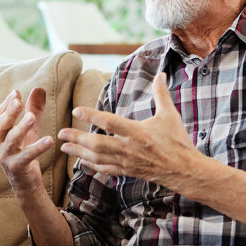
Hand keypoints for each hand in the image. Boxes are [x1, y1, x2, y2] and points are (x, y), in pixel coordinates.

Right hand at [0, 87, 52, 205]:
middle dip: (9, 112)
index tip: (16, 92)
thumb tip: (38, 88)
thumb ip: (33, 110)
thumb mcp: (29, 130)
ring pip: (12, 139)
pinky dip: (37, 147)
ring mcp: (5, 156)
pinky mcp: (16, 167)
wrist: (25, 184)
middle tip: (18, 101)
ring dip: (21, 127)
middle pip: (1, 125)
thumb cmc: (25, 154)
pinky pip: (27, 156)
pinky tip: (49, 140)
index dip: (6, 103)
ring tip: (31, 117)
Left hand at [57, 73, 196, 189]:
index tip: (76, 110)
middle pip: (97, 144)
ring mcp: (127, 162)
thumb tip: (160, 74)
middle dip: (77, 139)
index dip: (92, 116)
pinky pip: (105, 169)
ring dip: (78, 152)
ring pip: (97, 158)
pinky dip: (91, 164)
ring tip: (63, 146)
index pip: (110, 123)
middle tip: (61, 133)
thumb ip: (161, 94)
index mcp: (138, 132)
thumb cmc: (177, 141)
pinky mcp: (127, 171)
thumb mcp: (169, 115)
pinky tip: (81, 160)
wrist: (184, 170)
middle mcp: (129, 148)